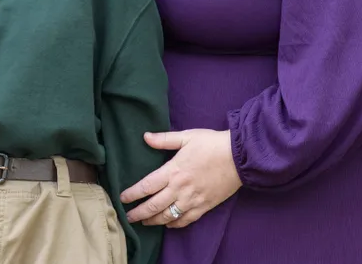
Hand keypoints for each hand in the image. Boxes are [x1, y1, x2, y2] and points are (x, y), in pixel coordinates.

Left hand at [120, 129, 241, 227]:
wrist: (239, 156)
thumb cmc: (212, 144)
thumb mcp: (187, 136)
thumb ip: (164, 139)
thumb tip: (145, 137)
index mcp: (173, 171)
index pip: (146, 186)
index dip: (132, 194)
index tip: (122, 198)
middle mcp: (180, 189)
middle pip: (153, 206)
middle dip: (138, 213)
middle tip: (128, 217)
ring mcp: (192, 200)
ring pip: (168, 216)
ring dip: (153, 221)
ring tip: (144, 222)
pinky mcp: (204, 206)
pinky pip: (186, 220)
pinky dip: (174, 224)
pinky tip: (168, 224)